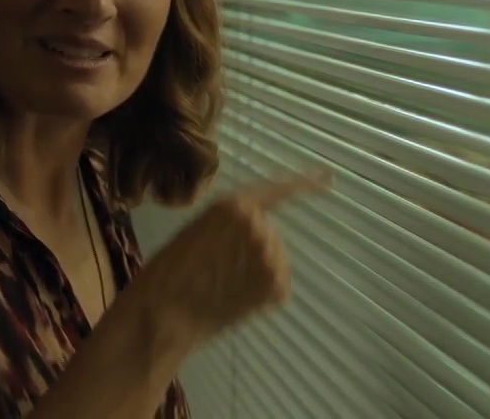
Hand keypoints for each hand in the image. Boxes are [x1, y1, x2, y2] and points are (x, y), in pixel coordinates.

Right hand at [133, 171, 329, 344]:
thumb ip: (226, 223)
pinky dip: (263, 295)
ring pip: (274, 261)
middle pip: (269, 234)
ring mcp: (269, 257)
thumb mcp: (194, 231)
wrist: (163, 312)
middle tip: (221, 268)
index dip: (303, 183)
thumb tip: (253, 224)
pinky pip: (278, 287)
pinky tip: (237, 299)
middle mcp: (257, 225)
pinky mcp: (275, 286)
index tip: (326, 178)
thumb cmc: (168, 271)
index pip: (277, 190)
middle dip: (253, 249)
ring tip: (224, 285)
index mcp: (233, 205)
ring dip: (257, 272)